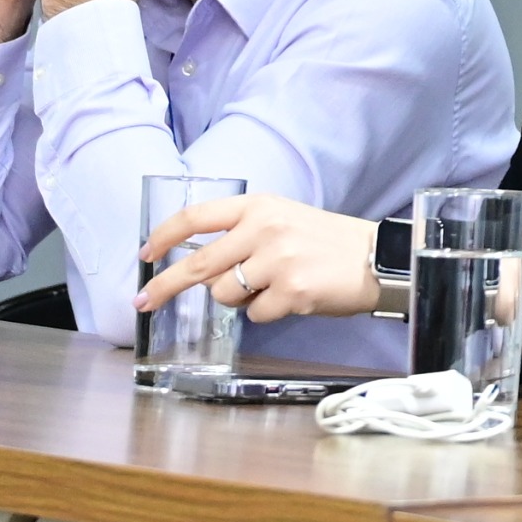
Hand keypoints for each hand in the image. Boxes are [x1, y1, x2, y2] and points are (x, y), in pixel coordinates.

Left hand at [137, 194, 379, 323]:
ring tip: (271, 287)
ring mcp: (278, 261)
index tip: (146, 254)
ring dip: (238, 299)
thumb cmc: (327, 242)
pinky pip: (254, 314)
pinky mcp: (291, 292)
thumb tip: (197, 267)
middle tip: (144, 301)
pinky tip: (292, 298)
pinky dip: (266, 312)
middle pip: (197, 264)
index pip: (196, 217)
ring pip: (224, 294)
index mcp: (259, 206)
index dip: (163, 237)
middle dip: (164, 287)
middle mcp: (265, 228)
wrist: (377, 258)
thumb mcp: (283, 220)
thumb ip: (243, 234)